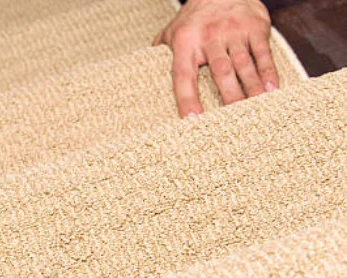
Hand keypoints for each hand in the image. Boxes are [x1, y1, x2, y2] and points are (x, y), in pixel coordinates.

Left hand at [153, 0, 278, 116]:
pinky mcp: (255, 27)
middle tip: (233, 120)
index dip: (186, 97)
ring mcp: (234, 31)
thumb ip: (160, 53)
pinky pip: (262, 52)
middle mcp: (209, 36)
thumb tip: (145, 76)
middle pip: (219, 71)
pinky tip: (272, 88)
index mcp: (185, 42)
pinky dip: (268, 71)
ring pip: (242, 63)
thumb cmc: (194, 18)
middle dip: (227, 96)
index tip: (191, 119)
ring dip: (251, 87)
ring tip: (257, 107)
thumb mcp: (172, 30)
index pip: (183, 74)